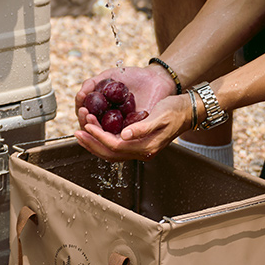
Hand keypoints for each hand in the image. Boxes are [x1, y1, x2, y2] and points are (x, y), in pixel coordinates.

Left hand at [74, 65, 188, 160]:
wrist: (187, 111)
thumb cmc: (175, 110)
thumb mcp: (160, 115)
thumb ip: (142, 127)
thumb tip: (124, 135)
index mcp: (146, 147)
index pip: (115, 145)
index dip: (99, 136)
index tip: (87, 125)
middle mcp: (141, 151)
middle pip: (110, 154)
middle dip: (91, 143)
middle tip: (77, 132)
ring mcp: (139, 149)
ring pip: (111, 152)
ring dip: (95, 143)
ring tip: (82, 131)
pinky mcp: (138, 143)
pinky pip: (116, 146)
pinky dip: (103, 140)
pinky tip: (95, 131)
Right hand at [74, 65, 175, 129]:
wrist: (155, 78)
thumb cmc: (133, 77)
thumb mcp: (108, 77)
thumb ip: (92, 84)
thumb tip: (79, 96)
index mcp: (103, 112)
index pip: (87, 121)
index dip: (82, 117)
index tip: (81, 109)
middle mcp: (111, 123)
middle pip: (92, 132)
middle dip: (85, 123)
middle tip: (85, 114)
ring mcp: (122, 129)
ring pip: (104, 139)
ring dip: (94, 131)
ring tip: (90, 117)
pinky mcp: (134, 132)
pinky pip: (121, 139)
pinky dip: (110, 135)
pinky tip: (104, 126)